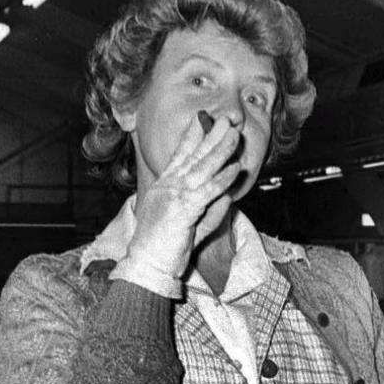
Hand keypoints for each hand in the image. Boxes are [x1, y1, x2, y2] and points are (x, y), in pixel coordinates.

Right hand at [122, 111, 242, 283]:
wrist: (147, 263)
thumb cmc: (165, 245)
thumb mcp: (188, 220)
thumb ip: (207, 205)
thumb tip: (227, 192)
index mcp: (164, 186)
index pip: (179, 155)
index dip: (191, 136)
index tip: (201, 120)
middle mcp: (167, 186)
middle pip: (193, 156)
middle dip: (211, 136)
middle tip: (226, 120)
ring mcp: (173, 196)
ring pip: (202, 168)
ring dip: (221, 150)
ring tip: (235, 136)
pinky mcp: (183, 210)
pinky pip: (207, 191)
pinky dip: (222, 179)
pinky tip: (234, 169)